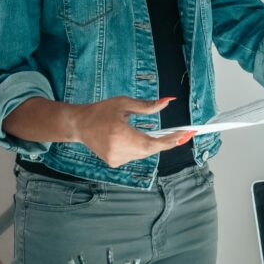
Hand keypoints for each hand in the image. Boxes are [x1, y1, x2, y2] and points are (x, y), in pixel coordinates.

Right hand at [74, 96, 193, 167]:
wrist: (79, 125)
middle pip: (149, 150)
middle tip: (183, 133)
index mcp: (119, 134)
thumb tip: (168, 101)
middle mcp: (117, 150)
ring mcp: (115, 159)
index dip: (169, 141)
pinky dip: (142, 147)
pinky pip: (135, 156)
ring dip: (154, 144)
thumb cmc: (101, 111)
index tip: (184, 135)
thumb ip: (147, 105)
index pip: (151, 143)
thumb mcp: (124, 103)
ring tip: (166, 135)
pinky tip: (140, 138)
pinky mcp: (114, 163)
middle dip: (167, 142)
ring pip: (143, 154)